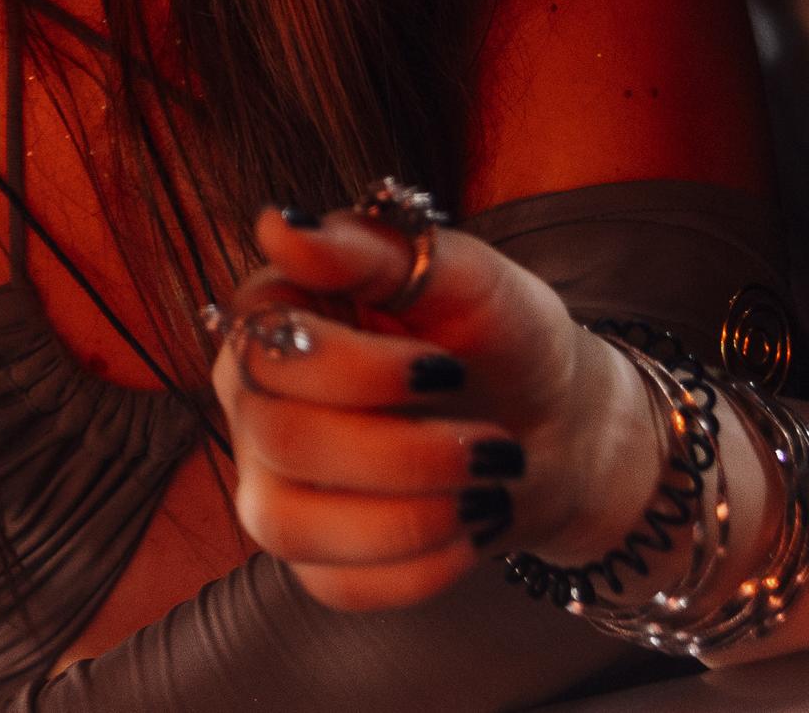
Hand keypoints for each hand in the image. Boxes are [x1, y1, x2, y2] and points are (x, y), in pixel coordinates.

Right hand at [208, 202, 641, 609]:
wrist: (555, 428)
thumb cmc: (501, 337)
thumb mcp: (463, 275)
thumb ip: (371, 248)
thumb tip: (277, 223)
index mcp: (276, 316)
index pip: (268, 353)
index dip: (358, 373)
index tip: (447, 368)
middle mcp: (253, 399)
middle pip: (283, 442)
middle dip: (407, 454)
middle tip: (492, 445)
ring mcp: (273, 482)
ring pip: (289, 526)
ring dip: (408, 517)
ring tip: (483, 491)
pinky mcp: (311, 556)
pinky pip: (335, 586)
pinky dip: (419, 567)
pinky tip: (467, 528)